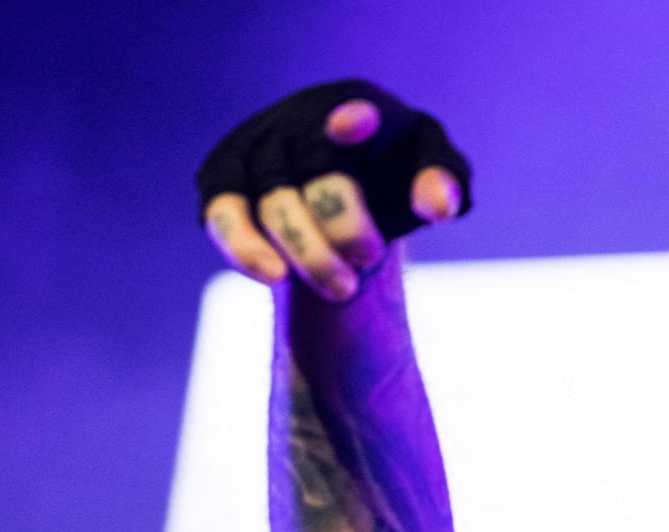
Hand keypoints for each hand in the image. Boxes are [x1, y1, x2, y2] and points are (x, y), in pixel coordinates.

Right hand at [196, 80, 471, 300]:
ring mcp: (258, 145)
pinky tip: (275, 277)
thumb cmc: (399, 178)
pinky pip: (223, 213)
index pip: (361, 111)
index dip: (355, 120)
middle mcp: (302, 116)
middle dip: (342, 220)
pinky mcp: (222, 179)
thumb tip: (437, 205)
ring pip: (271, 199)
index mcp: (360, 105)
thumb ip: (446, 184)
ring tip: (343, 288)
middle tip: (369, 258)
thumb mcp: (438, 177)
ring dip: (306, 249)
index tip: (349, 126)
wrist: (347, 197)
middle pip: (315, 167)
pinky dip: (244, 246)